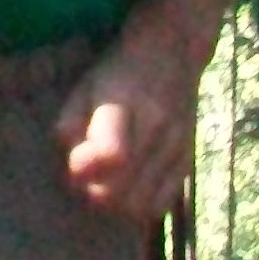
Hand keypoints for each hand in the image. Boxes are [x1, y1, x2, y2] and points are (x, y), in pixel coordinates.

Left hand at [54, 0, 238, 222]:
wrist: (172, 53)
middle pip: (124, 191)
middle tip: (84, 178)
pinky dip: (139, 206)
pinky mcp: (187, 162)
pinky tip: (127, 189)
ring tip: (103, 183)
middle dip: (94, 192)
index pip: (113, 155)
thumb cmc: (117, 71)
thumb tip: (73, 171)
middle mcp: (156, 130)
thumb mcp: (84, 88)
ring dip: (115, 203)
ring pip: (142, 204)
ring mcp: (176, 148)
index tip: (74, 163)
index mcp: (125, 107)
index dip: (86, 168)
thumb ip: (71, 125)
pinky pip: (161, 203)